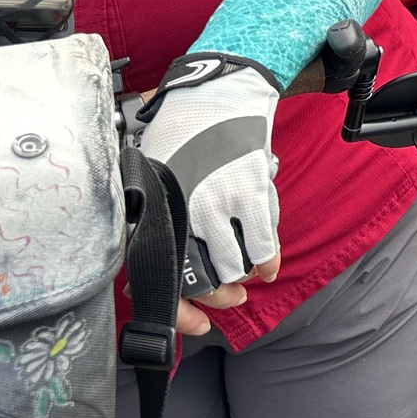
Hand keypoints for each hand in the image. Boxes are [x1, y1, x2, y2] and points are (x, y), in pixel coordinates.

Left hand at [137, 55, 283, 297]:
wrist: (216, 93)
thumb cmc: (180, 132)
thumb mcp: (153, 180)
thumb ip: (154, 226)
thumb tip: (148, 276)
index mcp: (155, 215)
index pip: (164, 281)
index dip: (181, 313)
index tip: (198, 324)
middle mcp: (183, 216)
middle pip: (203, 281)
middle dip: (219, 299)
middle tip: (229, 299)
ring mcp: (217, 206)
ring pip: (233, 267)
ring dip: (241, 278)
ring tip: (245, 278)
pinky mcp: (248, 193)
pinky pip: (263, 244)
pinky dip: (269, 261)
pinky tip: (268, 268)